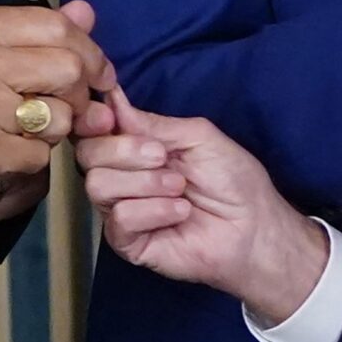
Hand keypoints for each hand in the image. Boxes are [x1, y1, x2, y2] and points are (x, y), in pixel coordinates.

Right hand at [0, 1, 113, 228]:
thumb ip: (31, 34)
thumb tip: (86, 11)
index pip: (56, 26)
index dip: (89, 52)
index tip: (97, 74)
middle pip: (69, 68)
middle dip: (82, 95)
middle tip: (71, 110)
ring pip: (60, 116)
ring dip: (54, 133)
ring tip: (23, 134)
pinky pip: (39, 156)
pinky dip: (31, 162)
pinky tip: (3, 158)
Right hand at [78, 88, 329, 323]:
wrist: (253, 227)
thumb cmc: (233, 179)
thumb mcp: (198, 136)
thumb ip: (154, 123)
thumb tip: (113, 99)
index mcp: (135, 148)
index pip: (94, 130)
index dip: (94, 120)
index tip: (110, 117)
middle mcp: (122, 177)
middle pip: (88, 155)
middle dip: (125, 151)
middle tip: (164, 157)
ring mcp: (122, 211)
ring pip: (99, 185)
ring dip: (145, 182)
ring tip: (179, 188)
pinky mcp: (128, 242)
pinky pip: (120, 218)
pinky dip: (153, 210)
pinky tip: (180, 212)